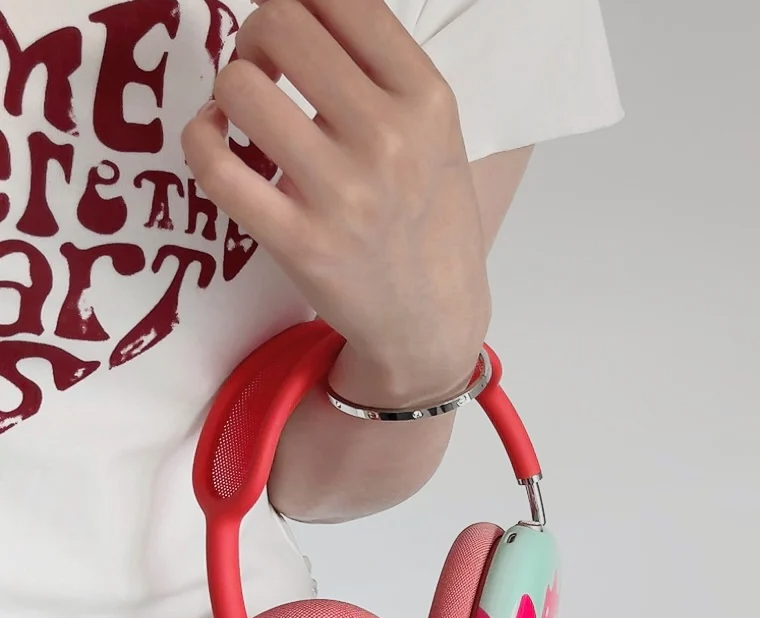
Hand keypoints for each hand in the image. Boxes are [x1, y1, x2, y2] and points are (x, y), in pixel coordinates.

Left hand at [181, 0, 490, 403]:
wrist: (433, 323)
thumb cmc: (430, 223)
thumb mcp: (438, 133)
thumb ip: (381, 68)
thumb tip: (298, 9)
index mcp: (428, 100)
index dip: (297, 0)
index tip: (293, 33)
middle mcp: (389, 139)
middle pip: (279, 23)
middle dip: (257, 35)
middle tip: (266, 70)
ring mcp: (343, 194)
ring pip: (239, 86)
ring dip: (230, 91)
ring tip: (248, 119)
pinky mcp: (299, 243)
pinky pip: (215, 164)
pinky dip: (201, 139)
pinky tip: (218, 143)